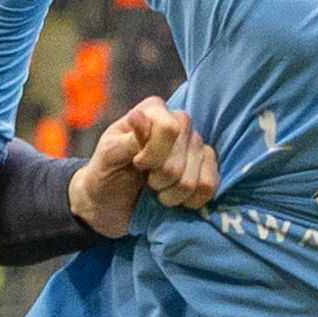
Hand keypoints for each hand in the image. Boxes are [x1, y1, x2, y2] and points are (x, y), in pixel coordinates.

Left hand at [65, 98, 219, 237]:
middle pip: (187, 150)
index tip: (137, 164)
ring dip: (174, 192)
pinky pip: (210, 184)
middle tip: (147, 182)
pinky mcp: (205, 169)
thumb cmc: (106, 175)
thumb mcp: (109, 156)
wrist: (109, 205)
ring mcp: (195, 145)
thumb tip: (138, 116)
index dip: (154, 154)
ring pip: (198, 172)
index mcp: (153, 111)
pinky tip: (176, 200)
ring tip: (158, 193)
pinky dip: (191, 200)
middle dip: (163, 176)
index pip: (170, 128)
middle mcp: (179, 122)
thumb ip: (128, 139)